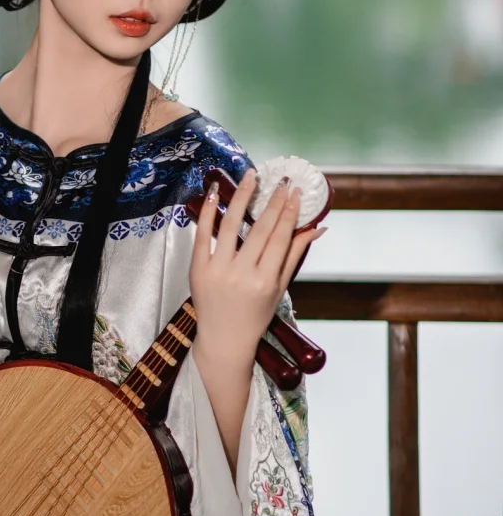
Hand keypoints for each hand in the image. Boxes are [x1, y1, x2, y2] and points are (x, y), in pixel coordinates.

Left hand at [189, 167, 325, 366]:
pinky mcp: (197, 269)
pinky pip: (203, 235)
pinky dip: (209, 212)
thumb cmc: (255, 315)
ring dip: (242, 197)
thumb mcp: (279, 288)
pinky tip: (217, 193)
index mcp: (266, 280)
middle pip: (260, 229)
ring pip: (231, 225)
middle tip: (280, 180)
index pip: (280, 238)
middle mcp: (242, 274)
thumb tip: (317, 228)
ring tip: (251, 176)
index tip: (294, 192)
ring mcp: (217, 271)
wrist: (223, 339)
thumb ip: (294, 255)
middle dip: (273, 201)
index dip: (288, 212)